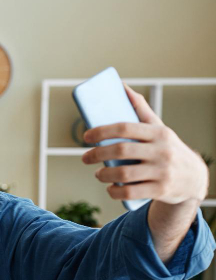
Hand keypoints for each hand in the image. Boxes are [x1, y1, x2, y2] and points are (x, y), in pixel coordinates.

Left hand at [82, 84, 208, 204]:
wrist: (194, 178)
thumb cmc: (168, 149)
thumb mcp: (159, 129)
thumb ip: (140, 110)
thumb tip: (121, 87)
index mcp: (159, 133)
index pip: (126, 127)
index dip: (102, 131)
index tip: (86, 136)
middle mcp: (162, 151)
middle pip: (121, 151)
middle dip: (97, 154)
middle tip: (85, 158)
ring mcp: (162, 172)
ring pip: (123, 174)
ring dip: (103, 175)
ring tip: (98, 174)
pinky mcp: (161, 190)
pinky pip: (130, 192)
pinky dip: (115, 191)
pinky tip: (110, 188)